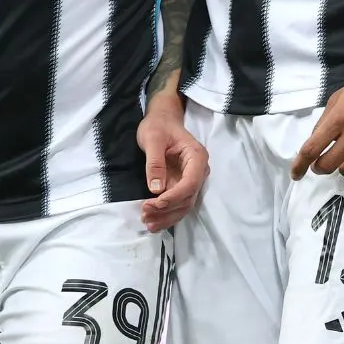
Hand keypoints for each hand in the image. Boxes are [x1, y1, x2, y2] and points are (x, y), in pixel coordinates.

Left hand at [137, 92, 207, 232]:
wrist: (161, 121)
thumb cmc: (158, 126)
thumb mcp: (152, 138)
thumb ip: (154, 162)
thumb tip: (156, 189)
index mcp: (196, 157)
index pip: (191, 183)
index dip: (174, 197)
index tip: (156, 203)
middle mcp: (198, 171)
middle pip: (188, 198)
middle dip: (168, 210)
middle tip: (145, 214)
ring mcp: (190, 180)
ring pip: (183, 205)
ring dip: (166, 216)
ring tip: (147, 222)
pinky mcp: (181, 186)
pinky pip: (177, 204)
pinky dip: (165, 214)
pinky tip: (152, 221)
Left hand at [292, 59, 343, 179]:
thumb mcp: (339, 98)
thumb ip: (325, 121)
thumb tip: (314, 144)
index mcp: (340, 118)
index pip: (313, 148)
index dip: (300, 165)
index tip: (296, 174)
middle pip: (329, 165)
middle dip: (320, 168)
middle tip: (321, 164)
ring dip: (343, 164)